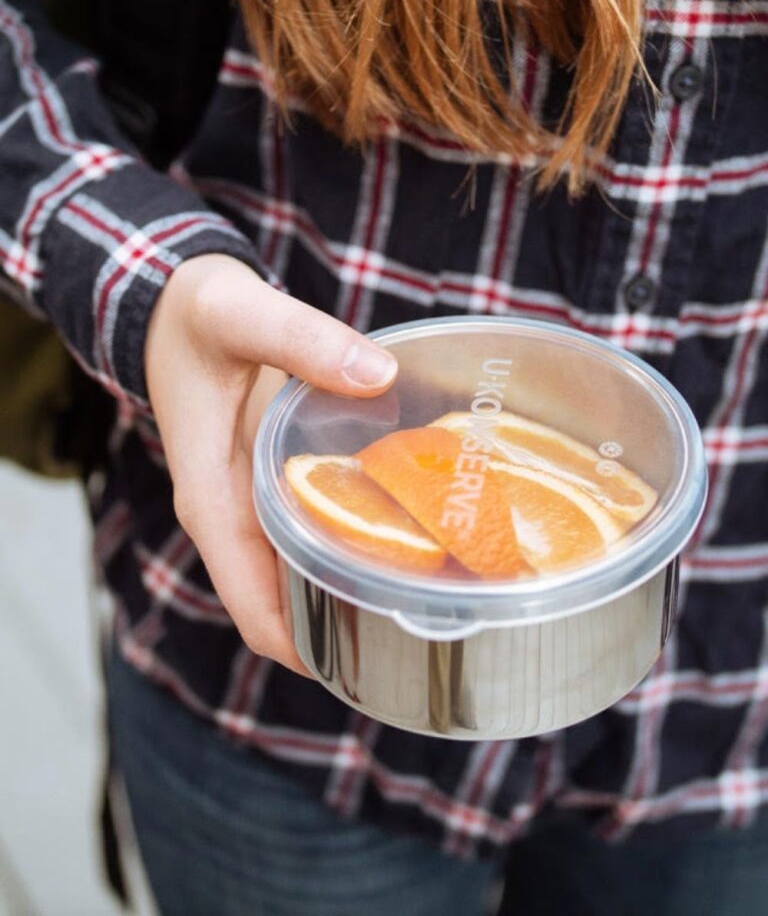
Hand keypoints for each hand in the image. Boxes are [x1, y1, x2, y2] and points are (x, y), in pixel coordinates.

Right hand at [144, 254, 396, 674]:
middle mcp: (233, 515)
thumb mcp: (241, 313)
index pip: (255, 609)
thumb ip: (302, 339)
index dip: (309, 648)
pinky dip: (358, 536)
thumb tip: (380, 377)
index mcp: (212, 500)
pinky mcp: (274, 480)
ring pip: (304, 573)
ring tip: (437, 583)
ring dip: (357, 585)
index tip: (380, 656)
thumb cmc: (193, 314)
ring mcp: (254, 502)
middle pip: (288, 606)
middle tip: (433, 619)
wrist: (172, 303)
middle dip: (350, 625)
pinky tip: (417, 522)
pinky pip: (316, 528)